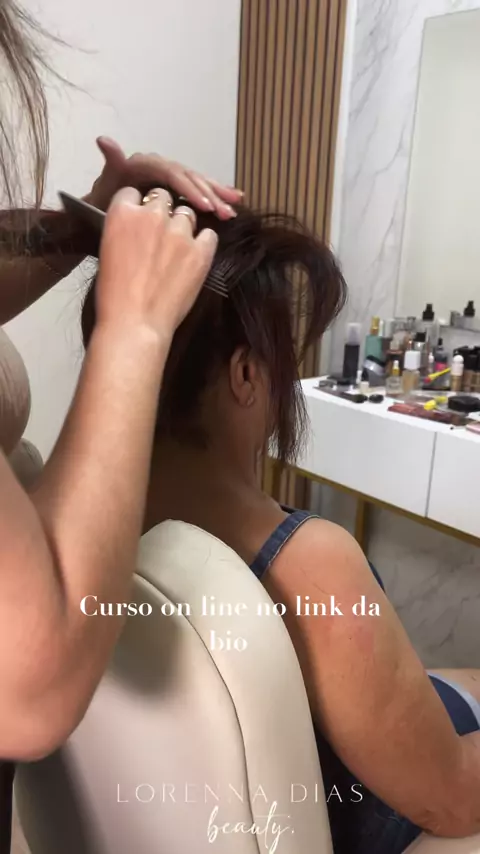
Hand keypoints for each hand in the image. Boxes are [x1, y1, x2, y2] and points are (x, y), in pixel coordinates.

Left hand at [86, 137, 242, 219]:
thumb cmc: (104, 198)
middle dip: (210, 195)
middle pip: (190, 177)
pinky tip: (235, 199)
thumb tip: (103, 139)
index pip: (174, 174)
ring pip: (198, 182)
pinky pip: (199, 188)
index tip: (205, 206)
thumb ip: (112, 161)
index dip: (191, 189)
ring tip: (234, 208)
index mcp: (148, 164)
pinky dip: (217, 193)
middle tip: (225, 213)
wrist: (105, 209)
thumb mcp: (107, 180)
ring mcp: (171, 176)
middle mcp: (163, 166)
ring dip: (218, 194)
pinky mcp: (178, 186)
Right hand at [95, 188, 217, 338]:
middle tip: (159, 235)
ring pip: (187, 213)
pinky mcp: (201, 251)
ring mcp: (180, 233)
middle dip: (162, 212)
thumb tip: (135, 227)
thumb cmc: (115, 297)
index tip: (139, 220)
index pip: (134, 193)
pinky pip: (209, 234)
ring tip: (177, 248)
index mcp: (123, 214)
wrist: (135, 324)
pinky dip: (204, 242)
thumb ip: (123, 230)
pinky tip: (196, 255)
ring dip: (183, 225)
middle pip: (163, 197)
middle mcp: (153, 215)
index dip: (137, 206)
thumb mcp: (107, 252)